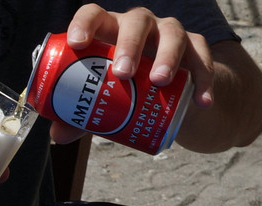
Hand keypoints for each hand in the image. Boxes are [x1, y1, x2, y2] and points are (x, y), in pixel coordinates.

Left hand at [49, 4, 214, 144]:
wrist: (171, 93)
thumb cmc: (124, 90)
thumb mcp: (102, 101)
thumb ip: (79, 115)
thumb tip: (58, 134)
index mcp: (109, 32)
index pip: (95, 15)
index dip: (84, 24)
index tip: (77, 43)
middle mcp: (140, 27)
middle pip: (136, 21)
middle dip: (129, 45)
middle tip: (123, 73)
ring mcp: (169, 34)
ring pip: (172, 33)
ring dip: (166, 57)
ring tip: (159, 82)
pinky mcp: (195, 48)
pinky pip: (202, 57)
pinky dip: (203, 79)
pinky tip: (201, 102)